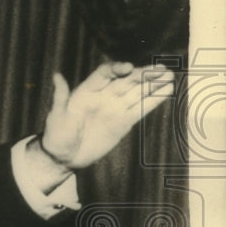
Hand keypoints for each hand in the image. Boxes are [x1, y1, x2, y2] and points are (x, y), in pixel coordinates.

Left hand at [39, 61, 174, 169]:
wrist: (64, 158)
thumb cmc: (56, 136)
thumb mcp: (57, 116)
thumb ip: (60, 96)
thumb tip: (56, 75)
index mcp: (87, 91)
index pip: (105, 74)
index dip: (117, 69)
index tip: (129, 68)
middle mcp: (103, 96)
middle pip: (126, 81)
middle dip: (143, 74)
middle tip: (162, 68)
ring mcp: (114, 109)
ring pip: (136, 93)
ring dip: (153, 84)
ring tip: (170, 76)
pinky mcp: (123, 123)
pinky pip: (140, 109)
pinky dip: (153, 101)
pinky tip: (166, 91)